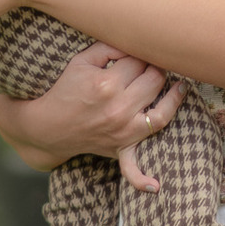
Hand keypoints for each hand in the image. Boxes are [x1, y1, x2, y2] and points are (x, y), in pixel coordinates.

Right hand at [0, 44, 186, 192]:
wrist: (46, 125)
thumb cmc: (65, 89)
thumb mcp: (81, 61)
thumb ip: (108, 47)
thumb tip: (133, 41)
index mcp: (107, 84)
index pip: (139, 61)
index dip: (141, 53)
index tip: (138, 52)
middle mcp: (118, 108)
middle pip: (154, 80)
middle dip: (156, 68)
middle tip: (151, 64)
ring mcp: (121, 131)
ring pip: (161, 111)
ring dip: (172, 96)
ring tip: (178, 85)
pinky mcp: (119, 148)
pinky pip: (132, 167)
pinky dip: (143, 178)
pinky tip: (157, 185)